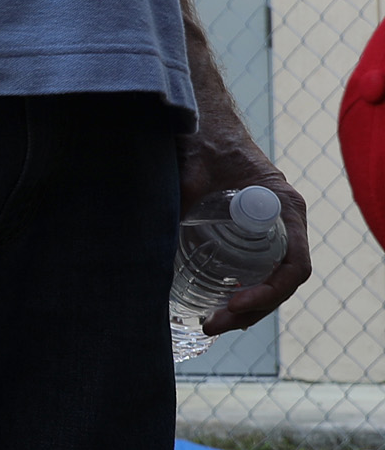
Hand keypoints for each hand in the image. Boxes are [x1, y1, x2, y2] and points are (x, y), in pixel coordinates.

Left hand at [182, 128, 309, 336]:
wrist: (203, 124)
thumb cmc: (203, 143)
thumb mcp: (190, 174)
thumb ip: (178, 200)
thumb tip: (153, 239)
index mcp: (283, 208)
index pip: (295, 265)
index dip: (270, 292)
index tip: (235, 303)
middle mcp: (283, 223)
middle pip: (282, 282)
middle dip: (251, 310)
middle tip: (212, 325)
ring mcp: (268, 231)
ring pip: (270, 281)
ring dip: (245, 309)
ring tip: (210, 326)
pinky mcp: (249, 235)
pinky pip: (256, 270)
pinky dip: (240, 293)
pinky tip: (213, 308)